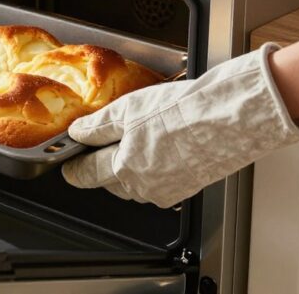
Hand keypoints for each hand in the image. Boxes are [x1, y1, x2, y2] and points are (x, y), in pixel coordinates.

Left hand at [62, 44, 298, 207]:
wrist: (231, 116)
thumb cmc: (183, 111)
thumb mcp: (127, 110)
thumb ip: (97, 125)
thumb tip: (76, 133)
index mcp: (124, 169)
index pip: (86, 174)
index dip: (73, 167)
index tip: (67, 166)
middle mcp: (145, 186)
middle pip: (112, 181)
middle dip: (104, 163)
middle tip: (105, 141)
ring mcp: (170, 189)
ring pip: (138, 182)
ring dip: (132, 165)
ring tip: (140, 136)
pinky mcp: (191, 184)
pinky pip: (163, 179)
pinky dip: (158, 165)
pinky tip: (165, 143)